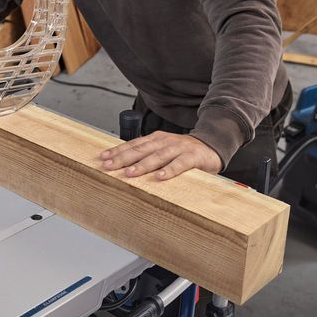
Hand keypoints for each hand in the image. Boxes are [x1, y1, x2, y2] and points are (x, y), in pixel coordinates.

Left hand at [100, 131, 222, 179]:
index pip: (133, 144)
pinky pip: (180, 164)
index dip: (118, 150)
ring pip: (158, 156)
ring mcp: (179, 148)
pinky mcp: (193, 157)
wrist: (213, 145)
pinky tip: (160, 177)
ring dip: (143, 165)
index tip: (103, 157)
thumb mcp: (164, 150)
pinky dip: (169, 171)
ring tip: (130, 172)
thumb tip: (123, 165)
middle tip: (109, 165)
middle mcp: (165, 141)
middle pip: (141, 149)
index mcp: (156, 139)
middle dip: (123, 157)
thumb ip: (149, 155)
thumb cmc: (184, 152)